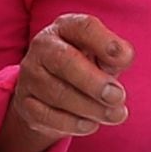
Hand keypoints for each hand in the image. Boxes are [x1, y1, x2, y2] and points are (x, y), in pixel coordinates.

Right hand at [6, 13, 133, 146]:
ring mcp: (30, 75)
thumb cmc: (86, 66)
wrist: (51, 93)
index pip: (83, 27)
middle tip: (118, 96)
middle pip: (65, 61)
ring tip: (115, 115)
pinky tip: (91, 125)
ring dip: (90, 107)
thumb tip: (123, 57)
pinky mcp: (25, 103)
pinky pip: (47, 116)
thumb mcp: (102, 56)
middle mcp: (43, 47)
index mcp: (66, 27)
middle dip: (94, 81)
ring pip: (57, 92)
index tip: (124, 59)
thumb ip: (114, 56)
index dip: (105, 42)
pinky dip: (72, 123)